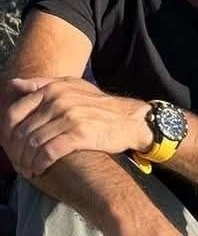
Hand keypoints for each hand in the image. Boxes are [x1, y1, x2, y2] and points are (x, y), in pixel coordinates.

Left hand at [1, 77, 152, 178]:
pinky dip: (39, 165)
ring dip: (27, 162)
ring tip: (29, 169)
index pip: (13, 113)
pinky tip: (40, 170)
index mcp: (54, 89)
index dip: (7, 135)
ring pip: (32, 144)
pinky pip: (48, 153)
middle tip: (20, 164)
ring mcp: (70, 116)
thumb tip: (14, 84)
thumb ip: (43, 84)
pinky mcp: (79, 134)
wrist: (128, 119)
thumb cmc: (98, 105)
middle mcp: (59, 100)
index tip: (11, 148)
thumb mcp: (73, 87)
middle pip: (22, 132)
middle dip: (17, 153)